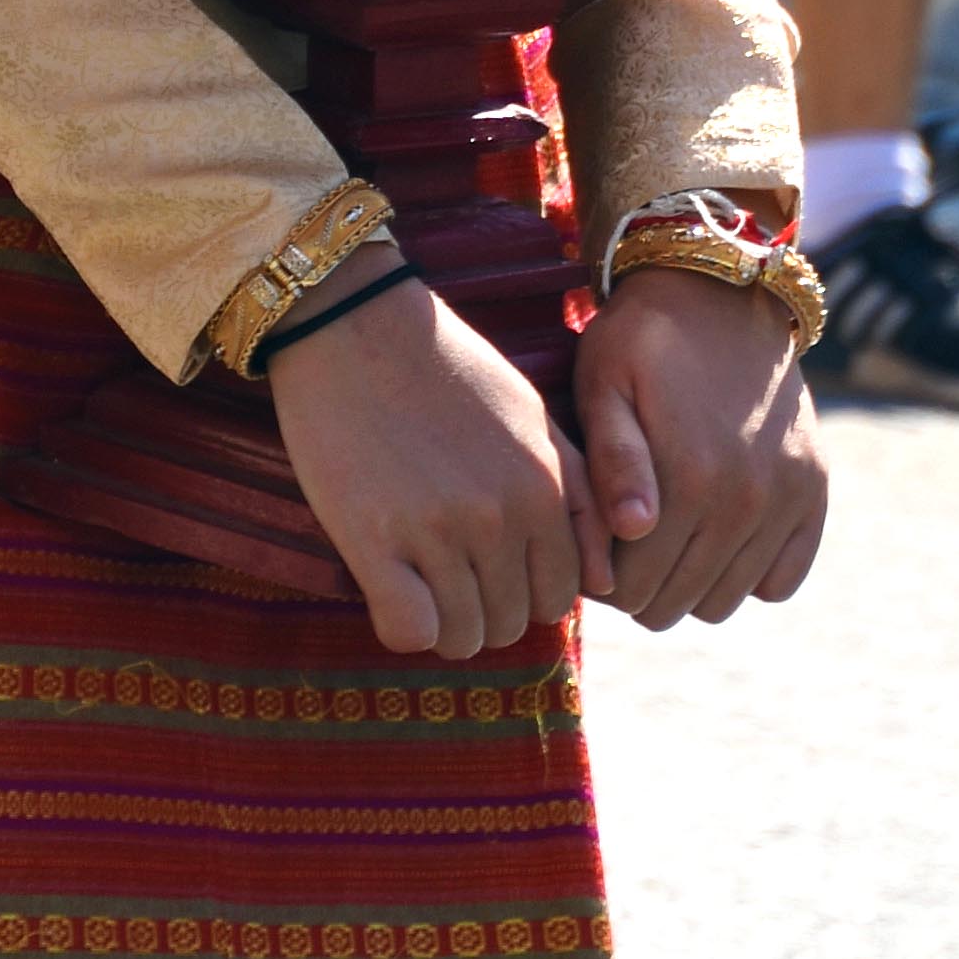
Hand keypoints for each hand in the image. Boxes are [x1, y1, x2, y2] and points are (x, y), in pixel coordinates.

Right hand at [263, 277, 595, 660]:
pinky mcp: (374, 537)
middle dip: (482, 609)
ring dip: (440, 620)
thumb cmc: (445, 368)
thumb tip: (603, 583)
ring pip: (460, 636)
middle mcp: (501, 516)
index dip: (521, 592)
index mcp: (544, 488)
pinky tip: (388, 586)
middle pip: (510, 624)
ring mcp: (438, 529)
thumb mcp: (534, 417)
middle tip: (444, 567)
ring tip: (415, 574)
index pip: (557, 598)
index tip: (486, 566)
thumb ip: (581, 496)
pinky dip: (402, 624)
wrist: (354, 322)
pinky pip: (409, 632)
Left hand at [570, 267, 825, 632]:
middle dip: (636, 586)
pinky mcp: (814, 494)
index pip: (631, 588)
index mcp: (690, 481)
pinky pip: (781, 581)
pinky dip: (748, 572)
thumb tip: (633, 531)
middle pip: (674, 603)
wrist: (723, 294)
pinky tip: (715, 534)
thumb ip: (614, 462)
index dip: (598, 578)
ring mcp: (788, 501)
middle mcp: (747, 501)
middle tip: (619, 545)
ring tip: (662, 537)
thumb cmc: (643, 340)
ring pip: (723, 602)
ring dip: (687, 583)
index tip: (588, 547)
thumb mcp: (606, 386)